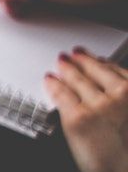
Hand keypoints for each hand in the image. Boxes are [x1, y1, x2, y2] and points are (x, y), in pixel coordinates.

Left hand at [44, 47, 127, 171]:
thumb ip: (124, 107)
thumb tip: (109, 93)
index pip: (118, 71)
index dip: (105, 63)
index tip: (98, 59)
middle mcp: (123, 96)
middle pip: (98, 71)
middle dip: (84, 61)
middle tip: (74, 54)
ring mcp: (99, 105)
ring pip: (78, 80)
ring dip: (68, 69)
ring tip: (61, 63)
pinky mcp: (78, 117)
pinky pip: (61, 94)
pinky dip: (54, 85)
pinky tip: (50, 80)